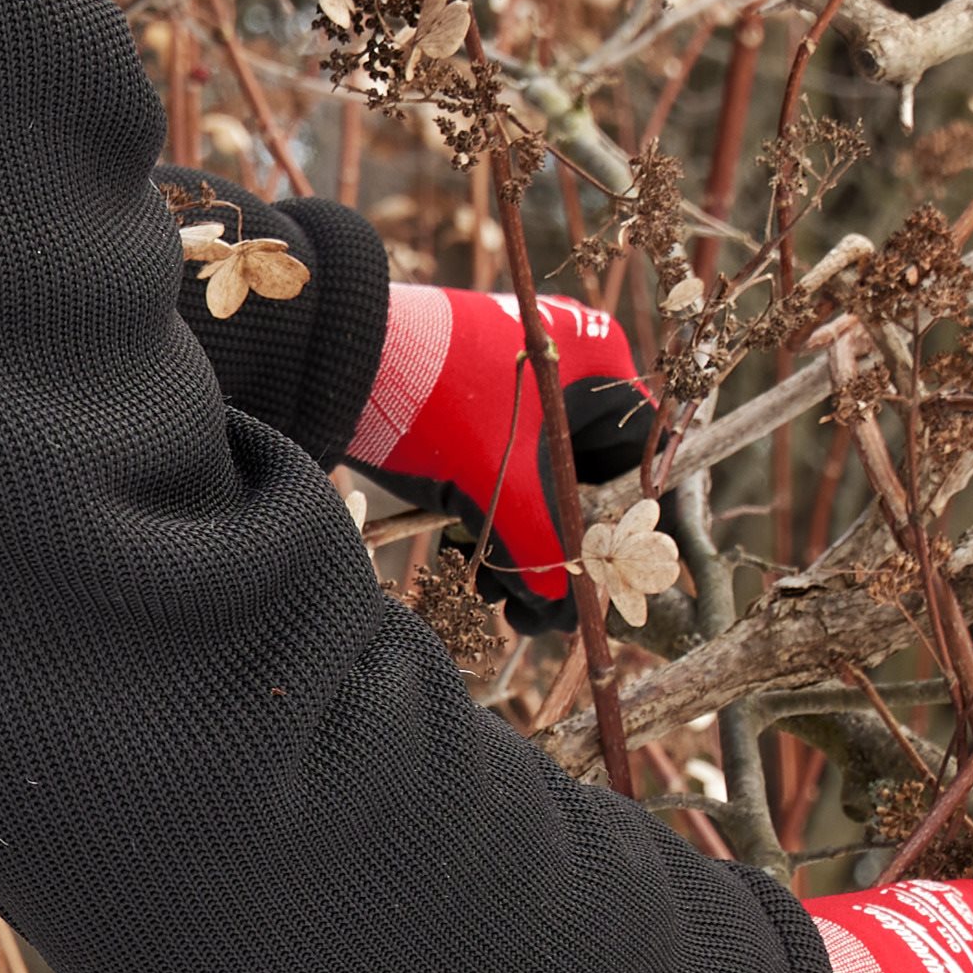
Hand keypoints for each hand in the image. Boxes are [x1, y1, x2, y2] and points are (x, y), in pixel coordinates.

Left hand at [343, 281, 664, 627]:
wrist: (336, 355)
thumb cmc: (435, 403)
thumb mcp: (500, 486)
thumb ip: (543, 553)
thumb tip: (567, 616)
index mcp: (597, 363)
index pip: (636, 458)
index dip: (625, 523)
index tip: (603, 575)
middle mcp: (567, 365)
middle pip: (587, 476)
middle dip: (564, 545)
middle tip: (539, 603)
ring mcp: (518, 383)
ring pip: (540, 480)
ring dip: (526, 541)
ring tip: (499, 599)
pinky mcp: (472, 404)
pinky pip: (504, 471)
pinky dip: (496, 517)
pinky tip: (475, 568)